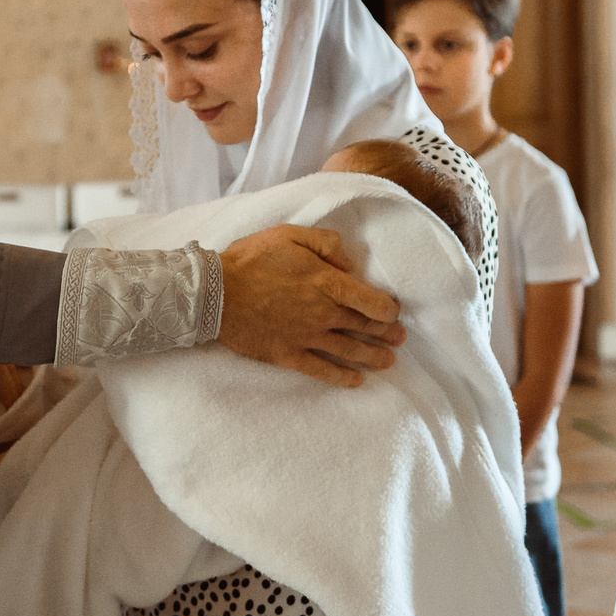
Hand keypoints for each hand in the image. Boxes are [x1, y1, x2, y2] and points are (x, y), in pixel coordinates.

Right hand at [217, 226, 405, 388]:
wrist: (216, 293)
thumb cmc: (252, 259)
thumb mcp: (290, 235)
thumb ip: (326, 244)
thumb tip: (349, 262)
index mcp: (328, 283)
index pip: (373, 301)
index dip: (389, 308)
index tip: (393, 311)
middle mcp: (324, 314)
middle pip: (365, 327)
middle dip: (387, 333)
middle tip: (400, 338)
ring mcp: (308, 337)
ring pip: (350, 351)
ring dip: (373, 357)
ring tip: (388, 362)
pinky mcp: (289, 355)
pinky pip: (322, 370)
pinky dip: (341, 377)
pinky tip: (355, 381)